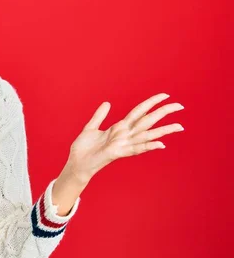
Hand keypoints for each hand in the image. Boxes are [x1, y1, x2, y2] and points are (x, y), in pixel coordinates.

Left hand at [65, 93, 184, 182]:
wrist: (76, 163)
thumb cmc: (84, 148)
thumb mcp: (91, 127)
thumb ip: (99, 115)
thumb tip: (107, 103)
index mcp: (119, 127)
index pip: (139, 111)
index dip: (151, 102)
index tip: (165, 95)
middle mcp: (125, 135)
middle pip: (148, 120)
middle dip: (163, 113)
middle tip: (180, 105)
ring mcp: (123, 144)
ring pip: (147, 135)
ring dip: (163, 131)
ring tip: (179, 126)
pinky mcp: (117, 152)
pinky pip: (136, 149)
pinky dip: (148, 146)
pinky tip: (161, 144)